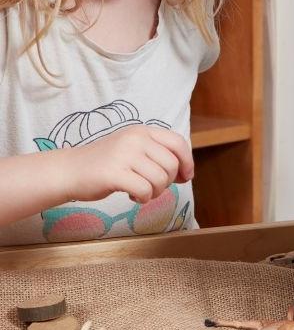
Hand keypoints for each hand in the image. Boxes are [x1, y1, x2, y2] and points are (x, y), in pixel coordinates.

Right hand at [59, 125, 193, 203]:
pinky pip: (145, 190)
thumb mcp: (133, 149)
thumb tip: (186, 173)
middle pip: (171, 164)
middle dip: (167, 182)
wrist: (69, 170)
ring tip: (141, 191)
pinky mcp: (114, 173)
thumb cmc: (105, 164)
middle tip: (152, 187)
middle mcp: (135, 138)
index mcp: (142, 131)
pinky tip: (132, 196)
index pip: (178, 142)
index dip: (187, 161)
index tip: (185, 176)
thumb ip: (157, 155)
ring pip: (160, 179)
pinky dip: (144, 198)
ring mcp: (124, 154)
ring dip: (155, 192)